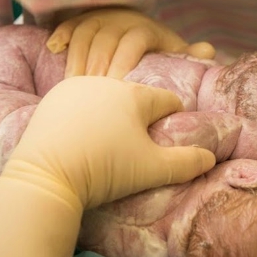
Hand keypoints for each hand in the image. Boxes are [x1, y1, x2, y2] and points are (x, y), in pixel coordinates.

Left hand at [7, 76, 215, 208]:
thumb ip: (187, 162)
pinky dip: (84, 119)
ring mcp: (75, 87)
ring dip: (111, 117)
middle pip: (135, 98)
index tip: (165, 141)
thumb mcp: (153, 169)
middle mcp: (106, 82)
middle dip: (140, 119)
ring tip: (106, 146)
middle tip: (134, 148)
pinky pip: (79, 105)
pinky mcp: (51, 99)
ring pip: (105, 99)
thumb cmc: (104, 169)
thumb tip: (210, 157)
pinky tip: (81, 141)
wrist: (46, 175)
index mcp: (135, 94)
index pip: (168, 101)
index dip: (172, 121)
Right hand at [47, 7, 215, 79]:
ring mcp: (99, 18)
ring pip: (85, 34)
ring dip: (79, 59)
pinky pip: (68, 25)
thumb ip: (189, 55)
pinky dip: (61, 36)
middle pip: (106, 41)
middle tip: (92, 97)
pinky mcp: (81, 21)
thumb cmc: (156, 50)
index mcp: (145, 29)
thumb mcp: (173, 52)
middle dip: (99, 69)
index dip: (124, 63)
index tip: (118, 89)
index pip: (133, 42)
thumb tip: (209, 51)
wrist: (134, 25)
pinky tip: (54, 51)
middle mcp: (121, 19)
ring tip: (74, 87)